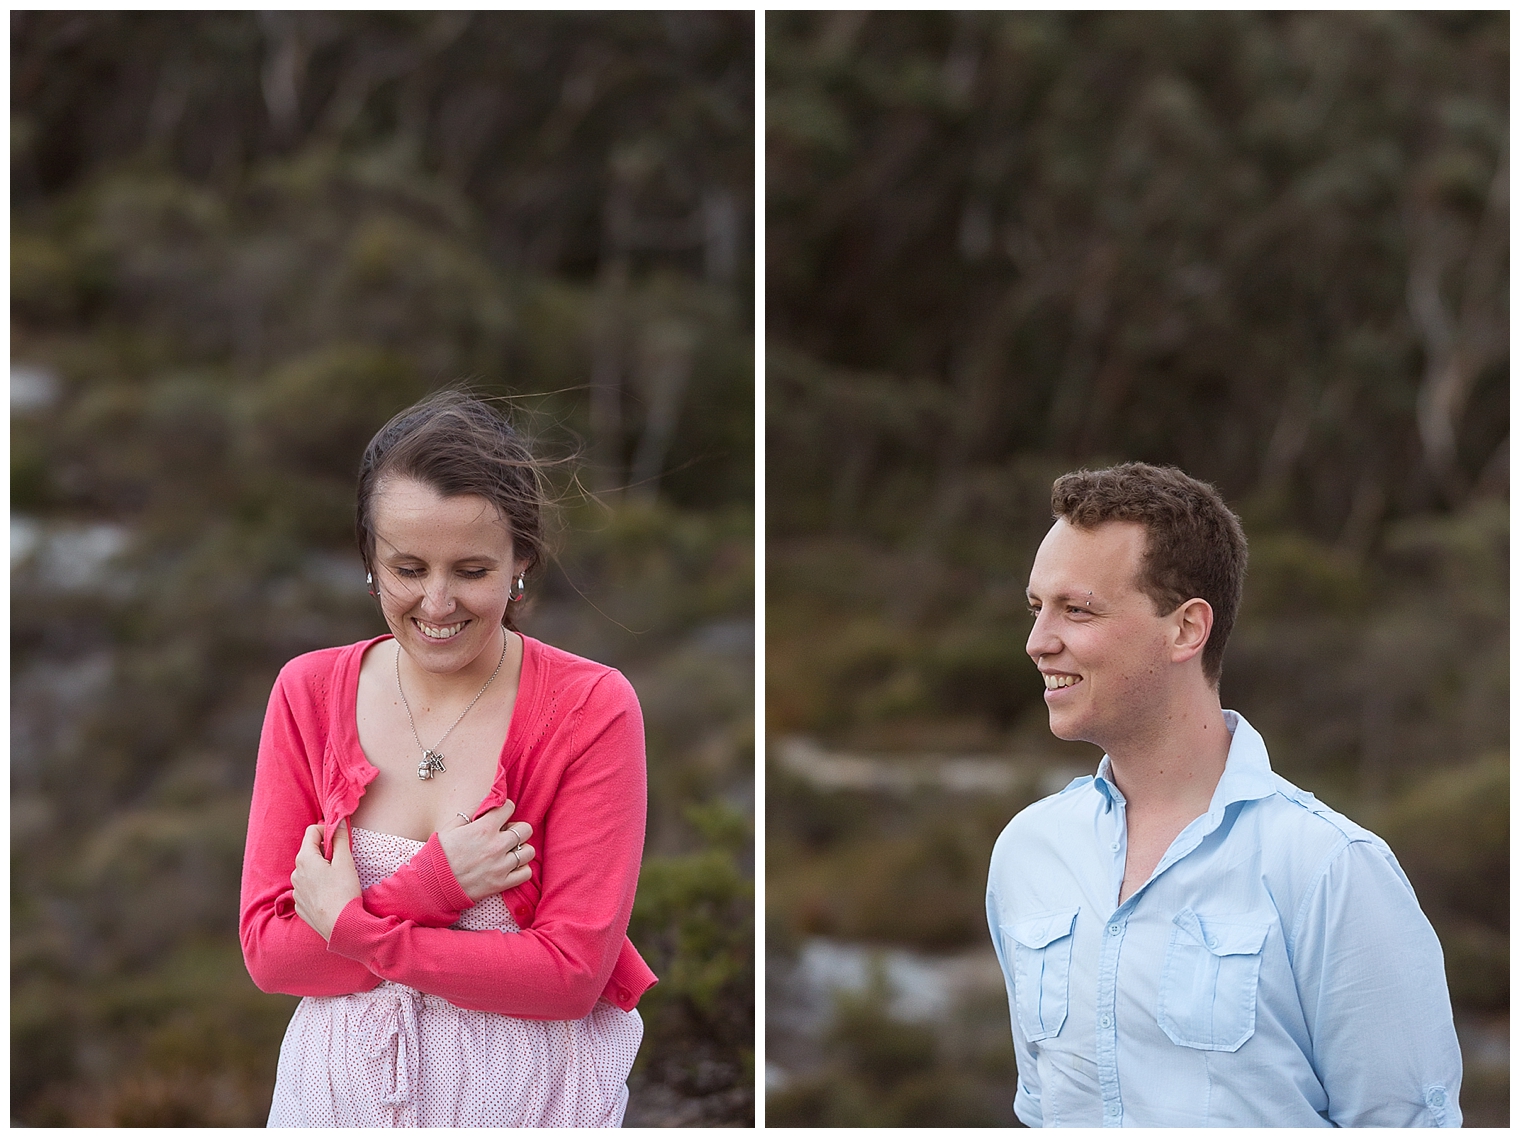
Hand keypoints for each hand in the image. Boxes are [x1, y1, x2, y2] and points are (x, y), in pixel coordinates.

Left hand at [291, 821, 361, 940]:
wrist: (340, 927)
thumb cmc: (343, 892)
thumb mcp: (345, 862)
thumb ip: (340, 840)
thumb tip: (338, 824)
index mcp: (305, 859)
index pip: (312, 831)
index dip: (327, 830)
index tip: (340, 838)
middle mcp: (295, 873)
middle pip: (310, 851)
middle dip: (325, 851)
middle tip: (343, 860)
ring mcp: (296, 890)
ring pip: (309, 870)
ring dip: (321, 868)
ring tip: (338, 880)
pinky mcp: (300, 904)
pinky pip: (308, 887)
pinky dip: (318, 885)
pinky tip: (331, 894)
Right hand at [437, 800, 536, 902]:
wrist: (431, 886)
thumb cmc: (439, 855)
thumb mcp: (451, 827)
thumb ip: (471, 811)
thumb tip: (487, 799)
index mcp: (483, 829)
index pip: (509, 807)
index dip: (505, 809)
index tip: (500, 815)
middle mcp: (496, 846)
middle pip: (525, 829)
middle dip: (517, 828)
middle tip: (505, 834)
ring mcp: (500, 866)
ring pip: (529, 851)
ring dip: (521, 849)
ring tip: (509, 851)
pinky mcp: (501, 884)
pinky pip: (526, 873)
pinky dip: (521, 869)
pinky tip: (510, 866)